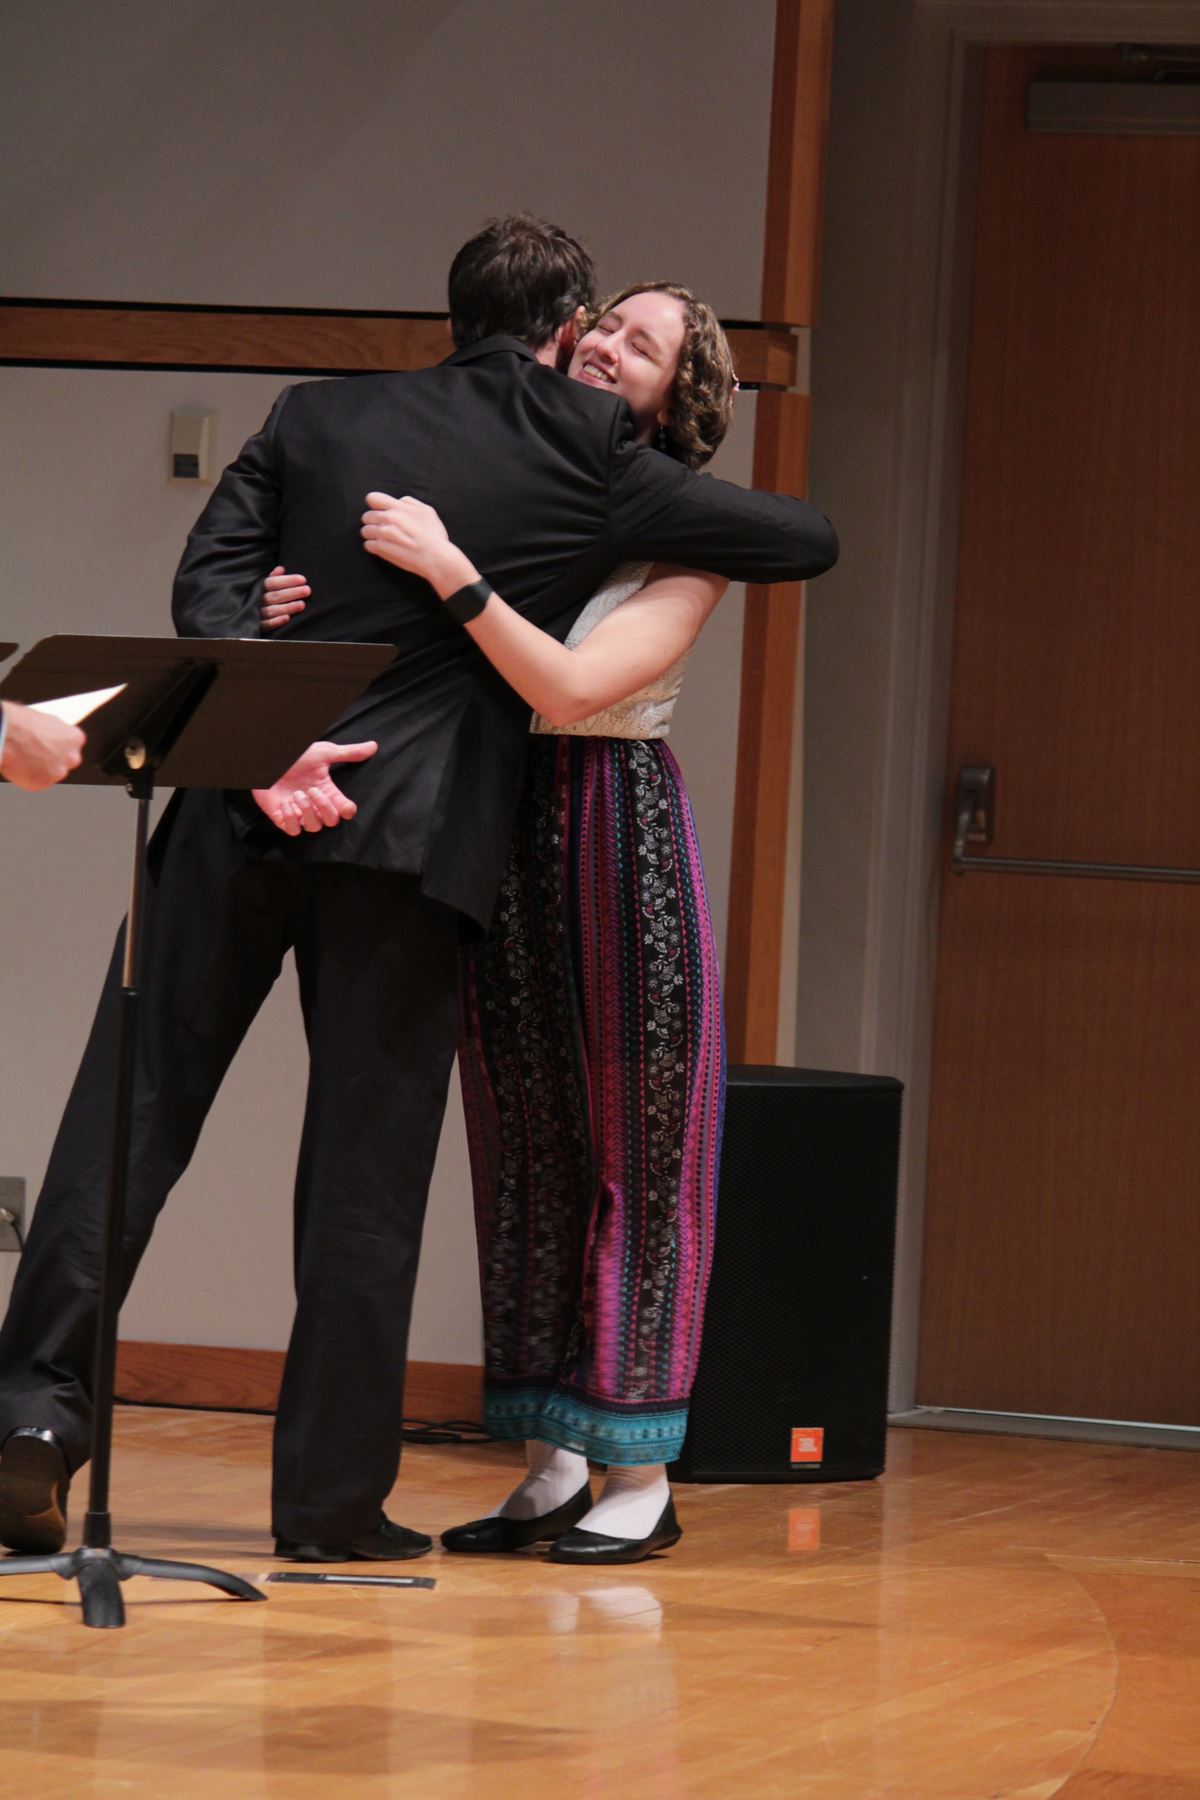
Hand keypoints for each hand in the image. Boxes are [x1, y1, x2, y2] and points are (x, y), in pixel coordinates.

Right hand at [0, 701, 84, 790]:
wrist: (7, 733)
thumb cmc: (22, 722)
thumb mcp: (47, 720)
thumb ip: (55, 734)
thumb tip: (52, 738)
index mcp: (75, 738)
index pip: (71, 746)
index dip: (57, 747)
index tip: (47, 746)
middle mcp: (72, 757)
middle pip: (64, 762)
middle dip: (52, 761)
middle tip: (35, 754)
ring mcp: (59, 772)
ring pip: (50, 774)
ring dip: (39, 770)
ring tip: (23, 757)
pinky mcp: (43, 784)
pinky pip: (36, 783)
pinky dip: (27, 777)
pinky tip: (18, 765)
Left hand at [250, 739, 377, 835]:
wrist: (269, 758)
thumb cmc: (296, 755)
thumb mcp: (324, 752)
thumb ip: (349, 753)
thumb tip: (374, 746)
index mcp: (327, 792)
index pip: (345, 810)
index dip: (347, 810)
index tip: (344, 805)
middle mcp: (315, 805)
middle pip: (331, 821)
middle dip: (324, 807)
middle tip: (312, 791)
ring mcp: (299, 813)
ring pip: (314, 827)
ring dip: (307, 811)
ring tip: (298, 794)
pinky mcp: (282, 818)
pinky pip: (292, 831)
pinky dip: (291, 819)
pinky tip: (287, 804)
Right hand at [260, 565, 309, 631]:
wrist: (235, 616)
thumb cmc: (254, 597)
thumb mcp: (260, 585)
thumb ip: (271, 578)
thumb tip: (281, 569)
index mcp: (257, 588)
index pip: (272, 582)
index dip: (287, 580)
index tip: (303, 579)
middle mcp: (255, 600)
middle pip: (275, 596)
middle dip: (291, 593)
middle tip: (307, 590)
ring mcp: (254, 613)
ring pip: (271, 610)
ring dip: (287, 607)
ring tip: (302, 605)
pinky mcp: (255, 627)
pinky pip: (265, 625)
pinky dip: (275, 622)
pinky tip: (287, 619)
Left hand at [361, 492, 454, 582]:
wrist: (435, 557)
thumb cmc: (433, 535)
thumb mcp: (427, 511)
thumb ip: (410, 502)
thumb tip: (399, 501)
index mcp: (398, 508)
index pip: (372, 498)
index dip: (374, 504)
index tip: (379, 510)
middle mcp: (388, 518)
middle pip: (366, 516)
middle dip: (372, 521)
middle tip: (382, 528)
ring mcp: (382, 534)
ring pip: (364, 531)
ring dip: (371, 535)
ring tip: (383, 539)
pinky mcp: (380, 548)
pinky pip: (367, 545)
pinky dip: (373, 547)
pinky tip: (383, 548)